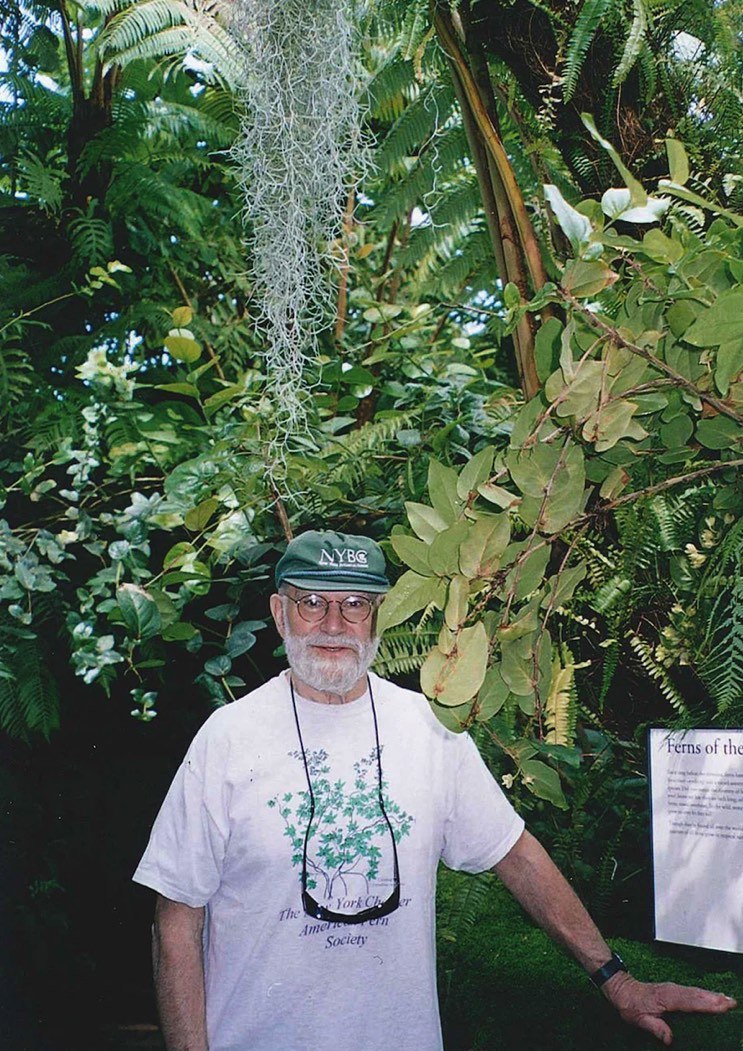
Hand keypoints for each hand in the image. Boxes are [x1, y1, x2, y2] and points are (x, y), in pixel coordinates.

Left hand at [602, 971, 736, 1044]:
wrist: (621, 988)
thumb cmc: (630, 1004)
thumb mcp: (639, 1019)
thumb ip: (655, 1028)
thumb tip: (669, 1038)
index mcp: (665, 998)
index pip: (689, 1001)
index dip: (705, 1004)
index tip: (721, 1006)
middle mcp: (671, 990)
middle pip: (696, 995)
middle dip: (715, 999)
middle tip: (732, 1003)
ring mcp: (673, 989)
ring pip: (696, 992)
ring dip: (712, 996)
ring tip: (728, 1000)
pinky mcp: (674, 990)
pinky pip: (692, 992)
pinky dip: (704, 994)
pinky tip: (713, 998)